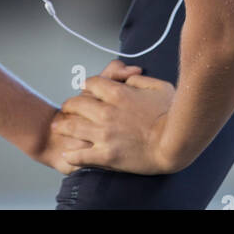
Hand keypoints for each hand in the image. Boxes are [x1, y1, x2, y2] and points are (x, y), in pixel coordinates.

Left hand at [53, 60, 176, 174]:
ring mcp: (104, 134)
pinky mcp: (106, 155)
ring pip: (73, 127)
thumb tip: (128, 78)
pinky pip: (81, 155)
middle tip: (66, 109)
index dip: (86, 86)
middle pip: (77, 103)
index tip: (85, 90)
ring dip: (64, 126)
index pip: (91, 83)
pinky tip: (68, 154)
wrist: (174, 144)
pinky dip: (72, 155)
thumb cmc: (171, 115)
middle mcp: (107, 112)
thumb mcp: (159, 86)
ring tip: (59, 127)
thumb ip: (139, 79)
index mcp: (118, 93)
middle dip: (70, 105)